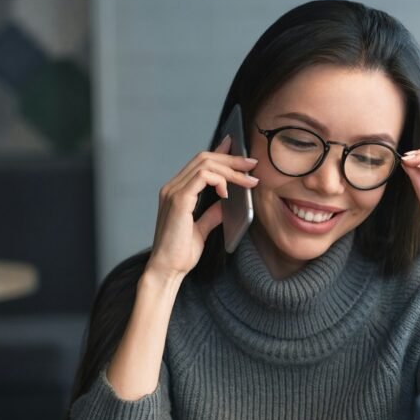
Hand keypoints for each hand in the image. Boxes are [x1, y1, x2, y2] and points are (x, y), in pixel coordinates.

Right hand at [146, 136, 259, 280]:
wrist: (168, 269)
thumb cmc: (180, 253)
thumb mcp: (201, 230)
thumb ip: (212, 214)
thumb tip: (226, 203)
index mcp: (176, 192)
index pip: (199, 163)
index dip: (220, 152)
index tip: (238, 150)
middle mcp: (172, 188)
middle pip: (204, 158)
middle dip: (231, 158)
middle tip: (252, 164)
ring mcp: (174, 192)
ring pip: (205, 164)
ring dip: (230, 169)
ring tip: (248, 179)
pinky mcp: (179, 200)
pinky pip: (202, 177)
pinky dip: (219, 180)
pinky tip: (228, 192)